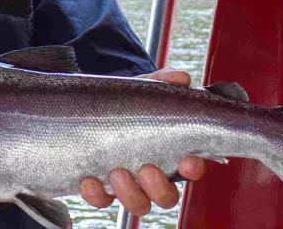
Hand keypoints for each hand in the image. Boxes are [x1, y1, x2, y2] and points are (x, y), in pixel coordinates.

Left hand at [78, 68, 208, 214]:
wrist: (93, 109)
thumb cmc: (128, 105)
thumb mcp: (143, 89)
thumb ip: (162, 82)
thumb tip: (180, 78)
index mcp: (170, 154)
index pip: (191, 168)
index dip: (194, 169)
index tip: (188, 161)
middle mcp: (153, 176)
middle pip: (167, 197)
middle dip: (159, 187)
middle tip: (148, 168)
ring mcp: (128, 186)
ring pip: (139, 204)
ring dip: (130, 194)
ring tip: (117, 172)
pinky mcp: (102, 189)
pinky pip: (102, 201)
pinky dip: (96, 195)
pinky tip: (88, 179)